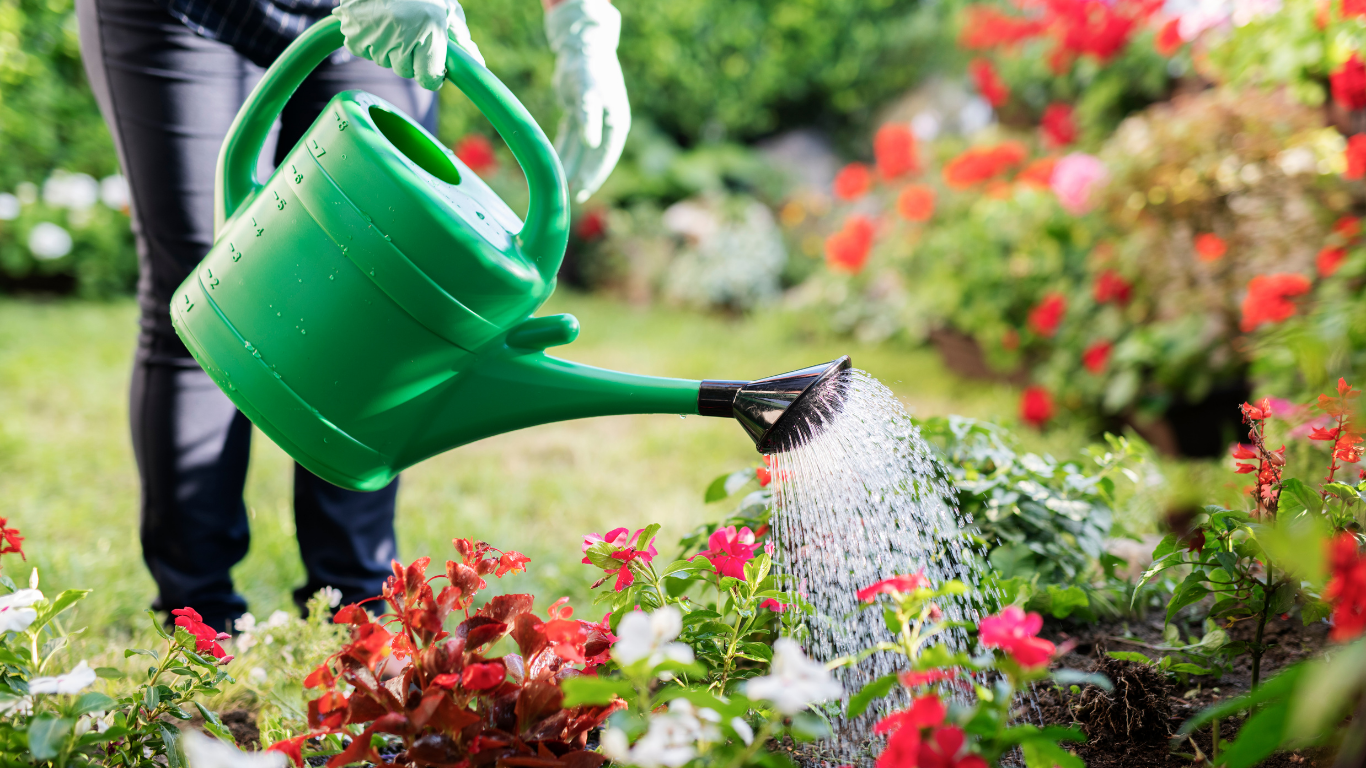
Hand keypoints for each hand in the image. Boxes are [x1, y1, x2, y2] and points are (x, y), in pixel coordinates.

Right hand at [334, 0, 484, 90]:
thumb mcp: (446, 10)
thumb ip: (461, 40)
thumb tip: (478, 63)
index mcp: (428, 30)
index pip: (429, 79)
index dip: (432, 73)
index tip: (432, 65)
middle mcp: (401, 36)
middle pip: (406, 71)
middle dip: (410, 56)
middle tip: (409, 29)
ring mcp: (374, 38)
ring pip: (385, 61)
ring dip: (389, 47)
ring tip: (392, 21)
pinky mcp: (353, 37)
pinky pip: (365, 52)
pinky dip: (370, 40)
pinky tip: (376, 21)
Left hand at [545, 0, 630, 202]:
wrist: (583, 47)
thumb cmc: (589, 69)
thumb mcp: (589, 92)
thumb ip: (589, 117)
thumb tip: (591, 145)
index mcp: (615, 123)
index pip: (605, 155)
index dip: (595, 174)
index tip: (583, 190)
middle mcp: (605, 124)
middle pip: (594, 157)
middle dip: (583, 176)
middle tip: (572, 195)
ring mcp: (592, 120)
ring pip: (580, 149)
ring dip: (571, 166)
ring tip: (561, 186)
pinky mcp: (578, 113)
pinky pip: (570, 138)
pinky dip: (563, 151)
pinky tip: (554, 164)